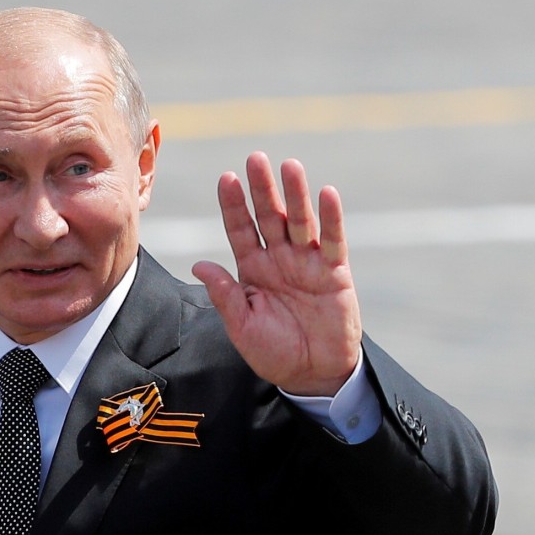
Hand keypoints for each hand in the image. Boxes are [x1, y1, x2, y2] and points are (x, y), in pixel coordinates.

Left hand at [191, 151, 361, 395]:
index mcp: (253, 269)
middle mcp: (279, 259)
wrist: (313, 376)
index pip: (241, 229)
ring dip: (295, 194)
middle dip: (262, 188)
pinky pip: (334, 242)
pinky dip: (331, 218)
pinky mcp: (335, 273)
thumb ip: (225, 294)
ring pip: (300, 221)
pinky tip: (326, 193)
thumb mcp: (242, 327)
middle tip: (256, 158)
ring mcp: (308, 263)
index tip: (226, 178)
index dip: (234, 205)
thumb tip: (199, 264)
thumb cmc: (274, 352)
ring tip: (289, 166)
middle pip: (269, 216)